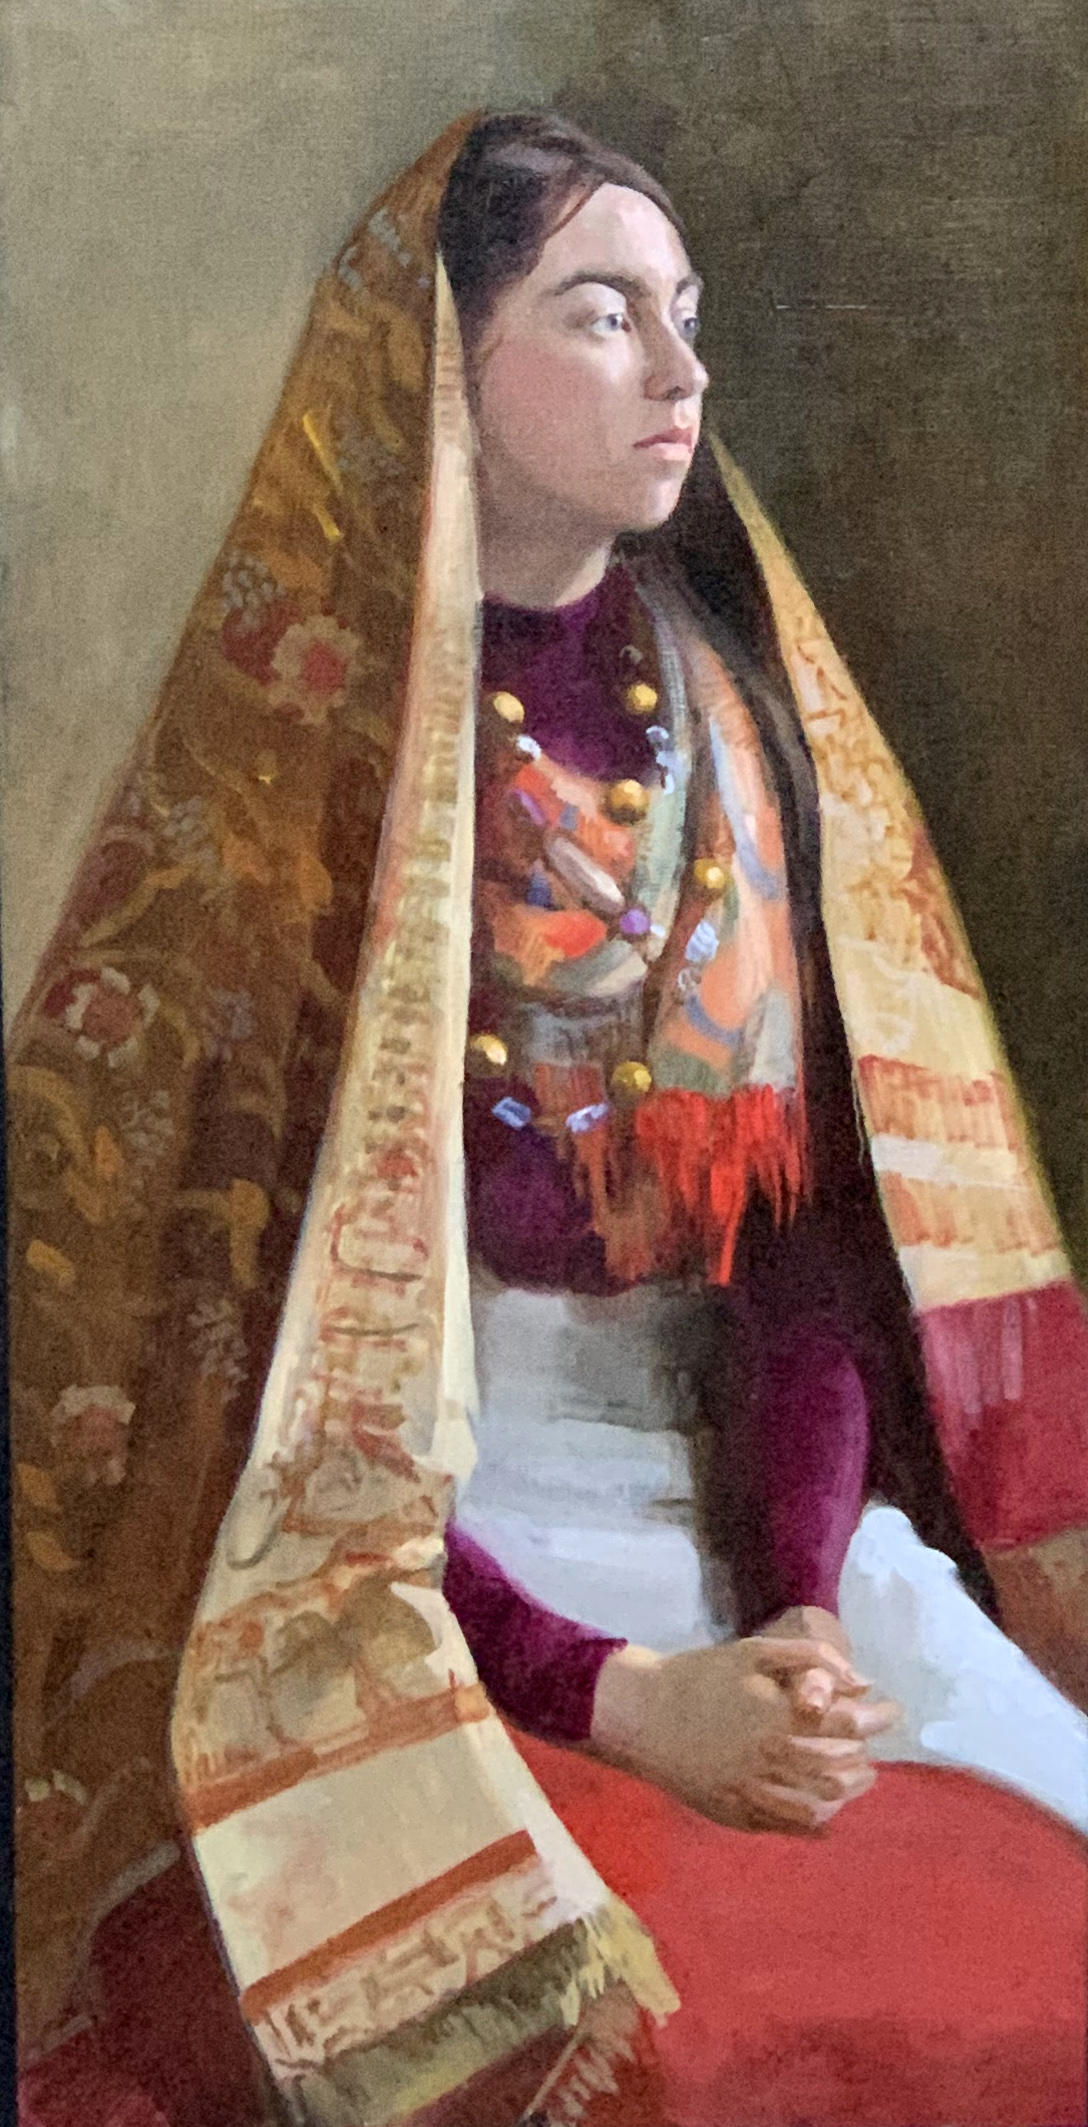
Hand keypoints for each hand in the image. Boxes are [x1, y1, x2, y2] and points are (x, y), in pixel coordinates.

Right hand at [589, 1634, 897, 1833]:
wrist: (642, 1713)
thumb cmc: (700, 1675)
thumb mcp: (754, 1652)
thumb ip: (810, 1659)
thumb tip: (861, 1681)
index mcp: (776, 1718)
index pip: (846, 1727)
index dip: (876, 1720)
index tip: (891, 1711)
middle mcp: (769, 1761)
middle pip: (838, 1772)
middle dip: (864, 1760)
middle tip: (870, 1750)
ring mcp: (751, 1793)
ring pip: (817, 1805)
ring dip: (845, 1793)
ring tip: (855, 1779)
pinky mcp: (735, 1814)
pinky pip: (785, 1826)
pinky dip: (814, 1823)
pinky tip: (825, 1813)